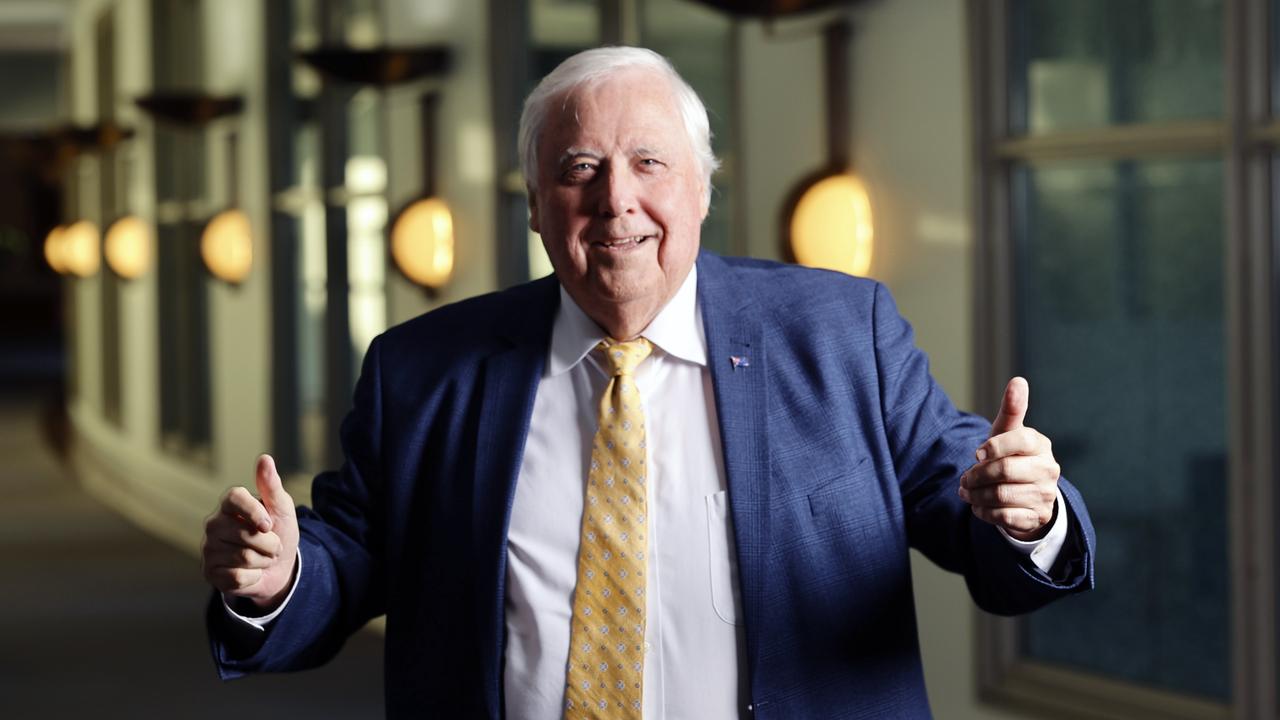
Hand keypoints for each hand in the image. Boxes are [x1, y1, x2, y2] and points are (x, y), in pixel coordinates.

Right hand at [201, 454, 299, 610]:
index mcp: (229, 504)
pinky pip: (237, 577)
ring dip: (264, 561)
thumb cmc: (279, 532)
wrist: (279, 567)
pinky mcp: (209, 572)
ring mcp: (209, 548)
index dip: (255, 512)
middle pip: (246, 534)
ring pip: (244, 557)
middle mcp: (214, 524)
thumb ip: (271, 485)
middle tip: (272, 546)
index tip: (269, 524)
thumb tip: (265, 458)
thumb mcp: (281, 508)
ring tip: (262, 558)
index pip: (234, 497)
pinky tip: (250, 572)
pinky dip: (254, 577)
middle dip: (270, 544)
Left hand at [958, 377, 1059, 540]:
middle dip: (976, 475)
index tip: (977, 453)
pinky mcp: (1036, 517)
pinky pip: (1004, 517)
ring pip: (1001, 495)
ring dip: (976, 495)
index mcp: (1040, 444)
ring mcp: (1045, 495)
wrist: (1027, 495)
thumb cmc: (1011, 456)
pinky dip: (983, 512)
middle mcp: (1048, 469)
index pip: (1019, 439)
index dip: (994, 447)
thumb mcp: (1008, 433)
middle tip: (964, 478)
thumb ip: (1011, 409)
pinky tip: (977, 506)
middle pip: (1005, 470)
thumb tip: (1018, 380)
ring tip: (966, 491)